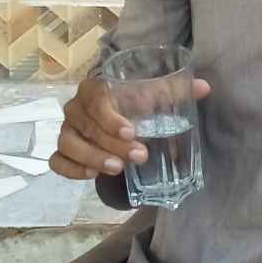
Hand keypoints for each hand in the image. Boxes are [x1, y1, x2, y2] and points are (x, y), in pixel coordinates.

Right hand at [50, 75, 211, 181]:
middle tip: (140, 155)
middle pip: (85, 124)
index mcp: (95, 88)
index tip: (131, 132)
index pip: (94, 97)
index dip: (109, 116)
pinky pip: (57, 161)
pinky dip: (71, 169)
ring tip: (118, 168)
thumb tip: (204, 88)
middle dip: (111, 142)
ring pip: (68, 143)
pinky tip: (92, 175)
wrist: (118, 116)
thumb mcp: (156, 95)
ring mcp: (67, 129)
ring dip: (92, 157)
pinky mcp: (64, 151)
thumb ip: (178, 90)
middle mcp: (76, 107)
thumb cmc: (136, 101)